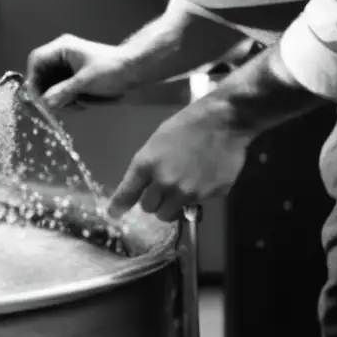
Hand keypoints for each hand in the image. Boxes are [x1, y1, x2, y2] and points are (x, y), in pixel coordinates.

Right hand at [25, 34, 132, 109]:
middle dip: (47, 92)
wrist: (137, 71)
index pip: (36, 60)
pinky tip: (79, 104)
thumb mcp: (85, 82)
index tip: (36, 98)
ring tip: (73, 106)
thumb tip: (43, 104)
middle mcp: (62, 55)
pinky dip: (67, 99)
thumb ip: (62, 92)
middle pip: (42, 74)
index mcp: (62, 48)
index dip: (33, 79)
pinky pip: (62, 89)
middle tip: (54, 108)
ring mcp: (69, 66)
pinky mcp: (76, 77)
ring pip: (51, 84)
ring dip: (58, 98)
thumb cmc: (111, 70)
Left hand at [107, 97, 250, 221]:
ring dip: (170, 206)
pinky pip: (195, 206)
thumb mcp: (156, 142)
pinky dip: (195, 198)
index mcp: (146, 164)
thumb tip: (142, 188)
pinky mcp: (209, 197)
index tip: (114, 214)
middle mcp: (164, 183)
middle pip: (148, 208)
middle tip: (159, 191)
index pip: (127, 194)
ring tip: (179, 190)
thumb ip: (147, 167)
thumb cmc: (185, 125)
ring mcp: (188, 193)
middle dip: (152, 201)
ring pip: (169, 213)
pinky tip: (201, 179)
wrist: (223, 122)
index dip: (118, 206)